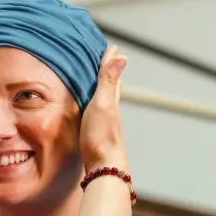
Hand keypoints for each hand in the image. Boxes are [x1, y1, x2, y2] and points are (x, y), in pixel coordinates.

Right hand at [79, 45, 128, 171]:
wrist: (104, 168)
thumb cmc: (100, 137)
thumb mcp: (103, 105)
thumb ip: (108, 82)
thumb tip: (122, 56)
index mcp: (111, 102)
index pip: (112, 76)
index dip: (110, 61)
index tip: (111, 47)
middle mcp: (111, 112)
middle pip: (113, 88)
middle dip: (109, 73)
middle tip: (107, 60)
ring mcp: (106, 125)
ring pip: (107, 102)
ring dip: (104, 90)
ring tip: (100, 82)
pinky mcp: (98, 137)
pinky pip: (97, 115)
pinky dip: (96, 106)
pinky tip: (92, 112)